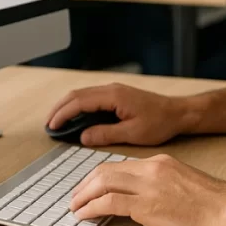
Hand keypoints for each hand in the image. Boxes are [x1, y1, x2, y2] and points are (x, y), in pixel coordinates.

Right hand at [47, 83, 187, 145]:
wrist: (178, 113)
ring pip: (82, 95)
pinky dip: (78, 106)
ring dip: (67, 107)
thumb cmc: (160, 122)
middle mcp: (111, 89)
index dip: (62, 114)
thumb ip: (106, 134)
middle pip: (76, 95)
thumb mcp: (132, 133)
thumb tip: (83, 137)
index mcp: (113, 96)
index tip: (51, 127)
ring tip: (57, 123)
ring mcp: (114, 91)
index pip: (79, 102)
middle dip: (59, 109)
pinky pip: (91, 98)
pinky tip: (75, 118)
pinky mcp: (117, 95)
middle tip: (48, 125)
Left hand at [70, 154, 225, 225]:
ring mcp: (149, 186)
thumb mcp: (183, 183)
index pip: (120, 164)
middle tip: (75, 197)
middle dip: (85, 184)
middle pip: (106, 170)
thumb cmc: (211, 203)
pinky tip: (84, 215)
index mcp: (160, 162)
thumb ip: (161, 183)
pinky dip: (92, 208)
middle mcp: (152, 168)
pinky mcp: (147, 206)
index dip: (99, 176)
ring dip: (83, 195)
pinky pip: (109, 203)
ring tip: (75, 207)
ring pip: (103, 182)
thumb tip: (141, 195)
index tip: (89, 187)